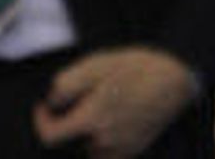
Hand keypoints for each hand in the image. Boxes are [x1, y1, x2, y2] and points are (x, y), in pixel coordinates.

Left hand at [33, 46, 198, 156]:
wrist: (172, 80)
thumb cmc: (132, 68)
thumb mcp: (92, 65)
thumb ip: (65, 86)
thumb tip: (50, 103)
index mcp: (92, 118)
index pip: (51, 137)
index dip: (41, 121)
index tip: (45, 106)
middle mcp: (106, 140)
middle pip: (70, 142)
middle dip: (67, 123)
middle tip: (77, 100)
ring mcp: (122, 149)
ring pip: (88, 147)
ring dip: (85, 132)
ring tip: (98, 104)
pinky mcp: (134, 150)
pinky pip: (106, 152)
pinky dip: (101, 139)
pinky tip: (111, 116)